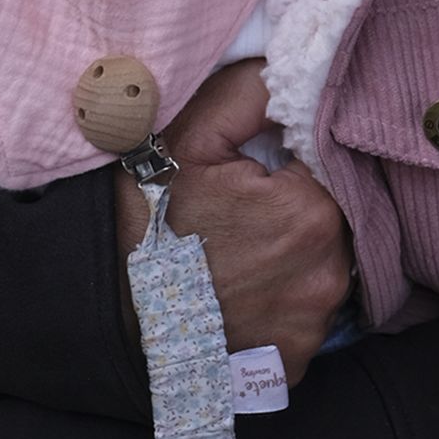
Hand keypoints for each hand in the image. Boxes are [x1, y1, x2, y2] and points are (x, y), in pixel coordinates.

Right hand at [114, 63, 350, 382]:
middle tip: (250, 208)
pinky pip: (305, 320)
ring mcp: (311, 327)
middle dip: (304, 206)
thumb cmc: (147, 216)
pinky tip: (247, 291)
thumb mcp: (190, 134)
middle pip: (335, 220)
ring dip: (299, 256)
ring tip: (246, 250)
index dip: (300, 162)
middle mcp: (326, 276)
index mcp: (311, 213)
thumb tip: (297, 74)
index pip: (332, 168)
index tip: (264, 168)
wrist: (102, 306)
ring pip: (325, 269)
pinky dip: (285, 304)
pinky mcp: (292, 364)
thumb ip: (255, 92)